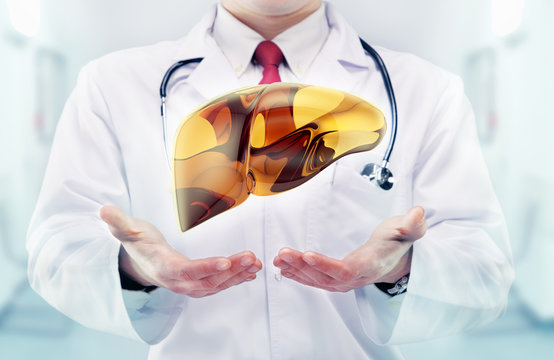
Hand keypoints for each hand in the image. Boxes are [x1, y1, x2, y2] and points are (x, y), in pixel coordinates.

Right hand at [100, 206, 261, 297]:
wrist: (138, 260)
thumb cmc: (137, 243)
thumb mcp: (126, 230)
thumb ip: (118, 222)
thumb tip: (104, 211)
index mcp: (163, 267)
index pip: (186, 270)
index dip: (206, 268)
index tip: (225, 262)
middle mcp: (178, 281)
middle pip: (207, 280)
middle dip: (231, 271)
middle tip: (251, 258)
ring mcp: (188, 284)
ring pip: (216, 284)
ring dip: (237, 275)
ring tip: (256, 264)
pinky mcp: (196, 282)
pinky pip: (218, 284)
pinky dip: (235, 279)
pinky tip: (250, 272)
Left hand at [273, 206, 426, 291]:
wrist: (395, 259)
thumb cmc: (396, 242)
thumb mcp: (407, 230)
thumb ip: (411, 225)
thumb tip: (418, 213)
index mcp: (370, 266)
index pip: (346, 270)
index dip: (327, 265)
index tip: (308, 255)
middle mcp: (355, 278)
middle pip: (325, 277)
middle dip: (302, 266)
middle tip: (284, 253)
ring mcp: (344, 281)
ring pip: (317, 279)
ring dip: (296, 269)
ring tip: (278, 257)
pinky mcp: (336, 279)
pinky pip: (315, 280)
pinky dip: (298, 274)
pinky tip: (283, 268)